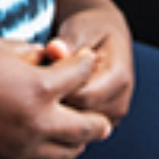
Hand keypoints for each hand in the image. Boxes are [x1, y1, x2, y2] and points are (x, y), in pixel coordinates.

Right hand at [0, 36, 111, 158]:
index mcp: (38, 88)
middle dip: (97, 117)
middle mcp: (38, 122)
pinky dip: (50, 156)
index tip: (85, 59)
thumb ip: (33, 53)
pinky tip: (43, 143)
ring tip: (74, 130)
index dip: (86, 63)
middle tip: (99, 115)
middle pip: (90, 127)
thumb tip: (54, 59)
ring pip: (71, 153)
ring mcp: (24, 148)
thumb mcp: (0, 47)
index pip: (82, 76)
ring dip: (77, 140)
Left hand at [43, 6, 134, 121]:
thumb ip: (68, 41)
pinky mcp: (105, 121)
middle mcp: (121, 98)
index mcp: (119, 75)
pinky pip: (79, 130)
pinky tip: (53, 99)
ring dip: (60, 111)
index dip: (58, 89)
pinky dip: (65, 117)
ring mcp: (115, 113)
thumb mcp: (79, 27)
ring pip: (79, 127)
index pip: (84, 97)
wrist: (104, 36)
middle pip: (81, 116)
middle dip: (57, 102)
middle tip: (36, 83)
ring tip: (46, 89)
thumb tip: (55, 50)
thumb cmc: (89, 29)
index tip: (38, 75)